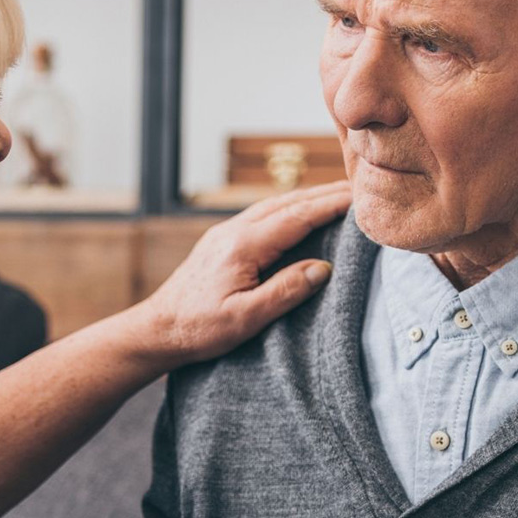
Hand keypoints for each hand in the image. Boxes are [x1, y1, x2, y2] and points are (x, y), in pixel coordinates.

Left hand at [125, 181, 351, 369]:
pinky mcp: (221, 241)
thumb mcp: (246, 318)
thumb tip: (323, 269)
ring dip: (308, 198)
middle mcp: (234, 230)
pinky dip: (290, 208)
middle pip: (289, 202)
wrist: (156, 329)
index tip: (361, 197)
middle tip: (361, 189)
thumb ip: (285, 291)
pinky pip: (263, 215)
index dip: (332, 205)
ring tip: (339, 196)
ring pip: (275, 205)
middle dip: (326, 194)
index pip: (298, 216)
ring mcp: (225, 233)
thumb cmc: (198, 328)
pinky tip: (300, 214)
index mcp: (243, 245)